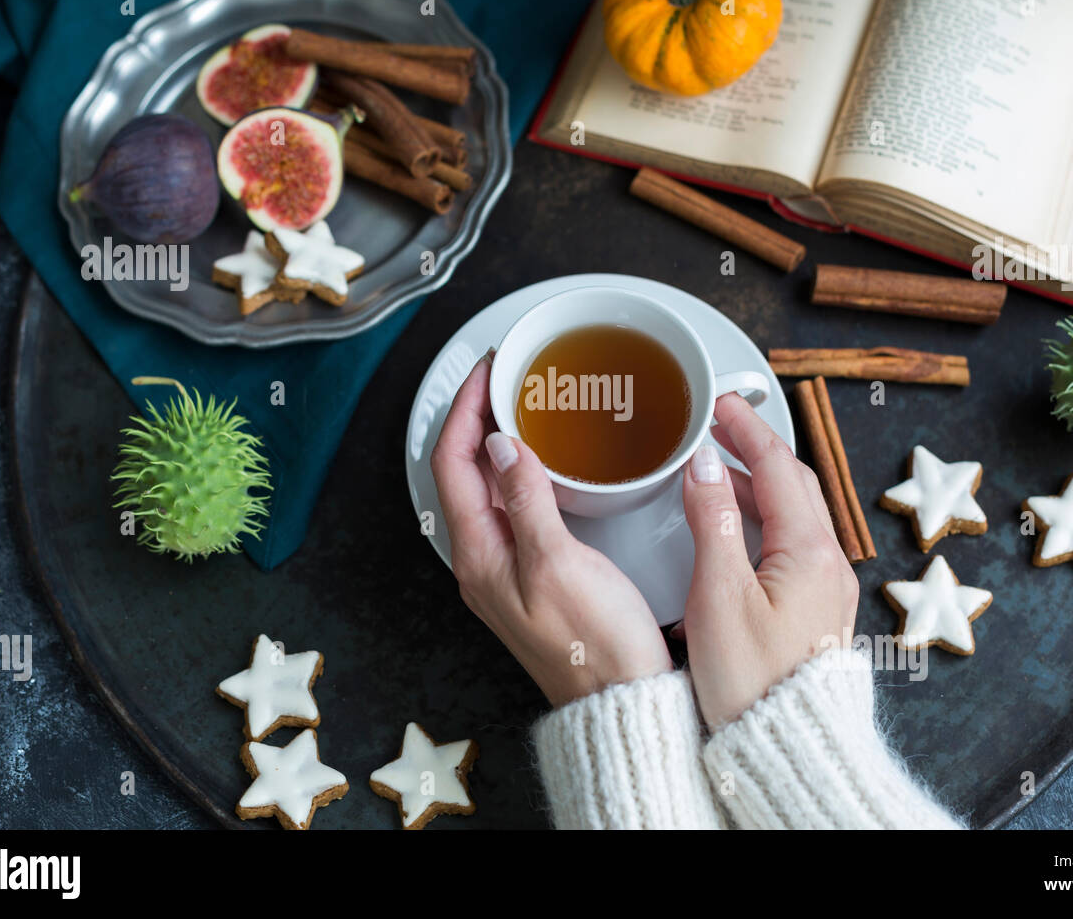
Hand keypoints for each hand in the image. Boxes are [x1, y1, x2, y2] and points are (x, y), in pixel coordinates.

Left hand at [430, 353, 672, 705]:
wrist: (620, 700)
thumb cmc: (594, 645)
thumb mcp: (558, 563)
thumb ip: (528, 501)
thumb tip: (504, 446)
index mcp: (479, 555)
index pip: (452, 463)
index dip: (463, 410)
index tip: (488, 371)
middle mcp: (483, 561)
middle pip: (463, 473)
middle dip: (477, 418)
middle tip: (506, 378)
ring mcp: (506, 569)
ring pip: (488, 489)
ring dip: (500, 444)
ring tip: (524, 406)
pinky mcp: (533, 575)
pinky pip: (514, 509)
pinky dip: (524, 473)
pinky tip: (549, 463)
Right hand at [680, 393, 859, 729]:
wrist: (784, 747)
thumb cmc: (751, 683)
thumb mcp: (719, 595)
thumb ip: (712, 521)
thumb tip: (707, 465)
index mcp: (809, 552)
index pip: (778, 466)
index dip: (746, 428)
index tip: (717, 403)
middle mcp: (827, 564)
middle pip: (795, 483)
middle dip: (756, 448)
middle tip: (717, 425)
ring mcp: (825, 588)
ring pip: (795, 513)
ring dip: (758, 484)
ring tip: (716, 469)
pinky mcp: (815, 610)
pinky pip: (793, 543)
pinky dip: (763, 518)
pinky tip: (735, 526)